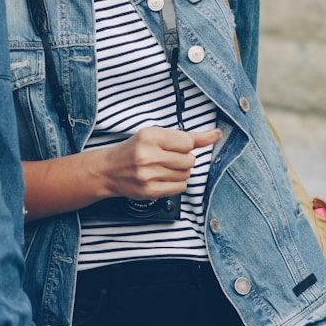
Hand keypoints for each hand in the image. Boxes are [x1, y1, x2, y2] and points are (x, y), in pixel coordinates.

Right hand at [97, 126, 220, 200]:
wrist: (110, 169)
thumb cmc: (135, 149)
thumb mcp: (156, 135)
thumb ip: (187, 136)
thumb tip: (215, 135)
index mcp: (150, 136)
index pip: (188, 142)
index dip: (185, 145)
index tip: (176, 146)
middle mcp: (148, 155)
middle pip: (189, 160)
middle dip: (184, 159)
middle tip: (168, 157)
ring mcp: (148, 175)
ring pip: (186, 175)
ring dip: (181, 172)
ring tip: (164, 167)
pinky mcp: (150, 191)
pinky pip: (180, 188)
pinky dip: (177, 183)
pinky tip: (164, 178)